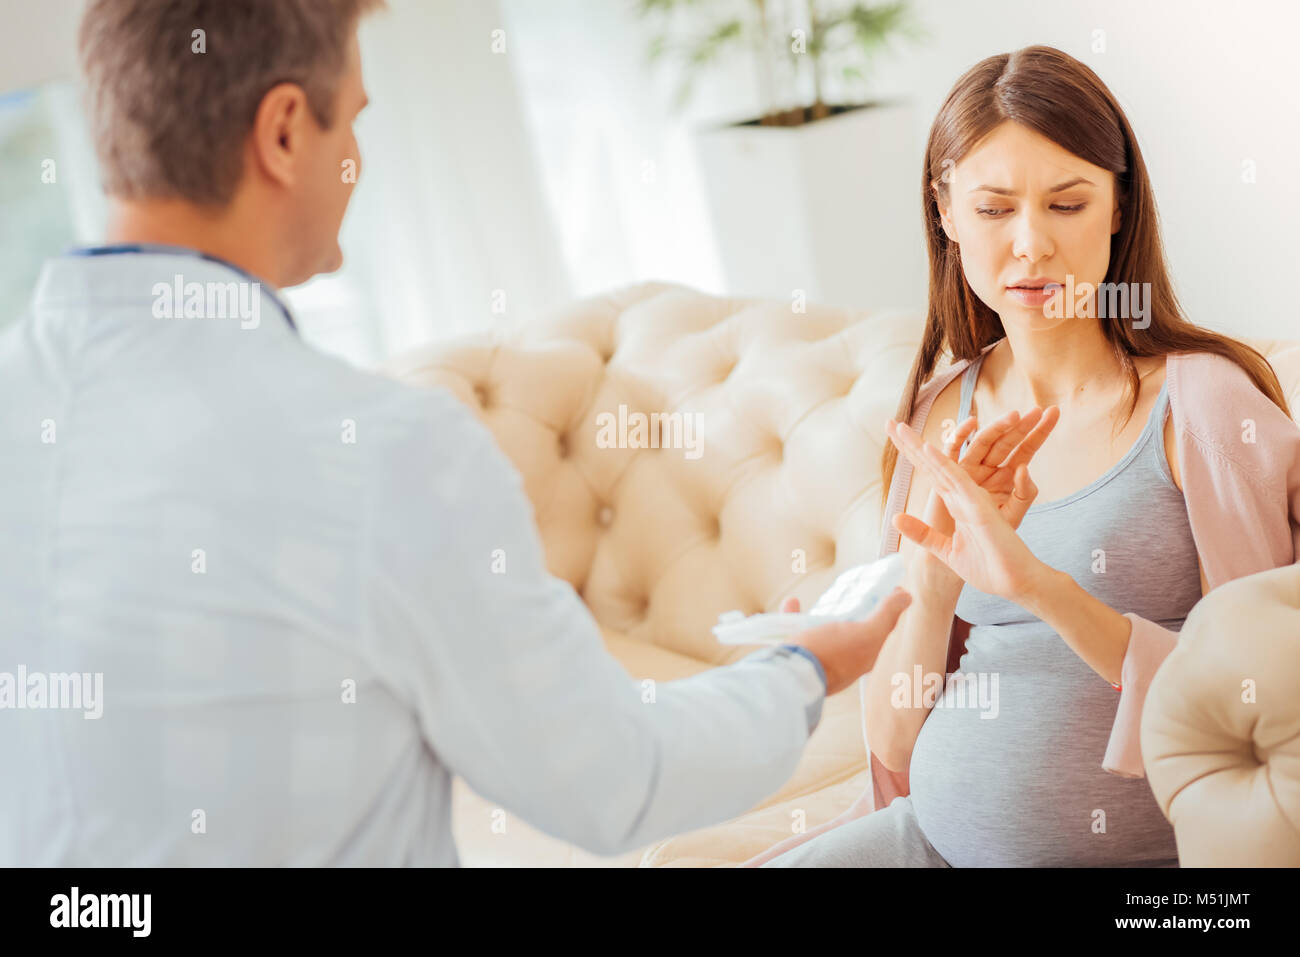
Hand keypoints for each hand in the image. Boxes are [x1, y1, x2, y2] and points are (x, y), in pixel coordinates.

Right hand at [783, 589, 912, 695]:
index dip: (888, 608)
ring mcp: (818, 658)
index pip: (882, 630)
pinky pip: (797, 631)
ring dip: (826, 612)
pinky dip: (796, 615)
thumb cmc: (833, 655)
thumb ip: (886, 616)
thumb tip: (908, 596)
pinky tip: (792, 602)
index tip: (889, 587)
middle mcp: (843, 661)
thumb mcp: (867, 634)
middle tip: (857, 588)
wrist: (791, 676)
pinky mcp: (795, 654)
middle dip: (856, 611)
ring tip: (827, 598)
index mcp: (864, 658)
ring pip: (825, 630)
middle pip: (854, 630)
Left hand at [886, 419, 1045, 600]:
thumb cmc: (987, 566)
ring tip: (901, 427)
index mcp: (955, 502)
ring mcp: (971, 498)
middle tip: (890, 423)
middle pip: (933, 463)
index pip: (929, 473)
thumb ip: (923, 533)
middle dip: (910, 443)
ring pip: (945, 465)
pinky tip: (928, 451)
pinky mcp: (980, 507)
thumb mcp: (945, 549)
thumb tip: (895, 518)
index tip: (893, 435)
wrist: (1013, 583)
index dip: (911, 455)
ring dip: (922, 447)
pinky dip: (943, 465)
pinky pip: (959, 480)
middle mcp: (962, 494)